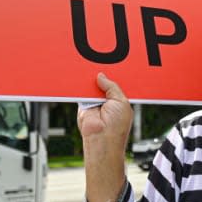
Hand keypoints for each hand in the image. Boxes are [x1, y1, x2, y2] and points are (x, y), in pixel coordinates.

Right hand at [79, 73, 132, 201]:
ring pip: (91, 86)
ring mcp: (94, 104)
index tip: (113, 63)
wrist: (101, 139)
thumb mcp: (120, 100)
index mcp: (119, 102)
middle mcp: (106, 103)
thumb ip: (111, 86)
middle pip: (102, 84)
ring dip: (91, 79)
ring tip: (90, 67)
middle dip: (101, 75)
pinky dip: (81, 86)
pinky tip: (81, 76)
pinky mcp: (82, 107)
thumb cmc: (116, 126)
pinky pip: (80, 92)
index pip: (115, 85)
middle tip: (99, 62)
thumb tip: (101, 76)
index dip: (114, 75)